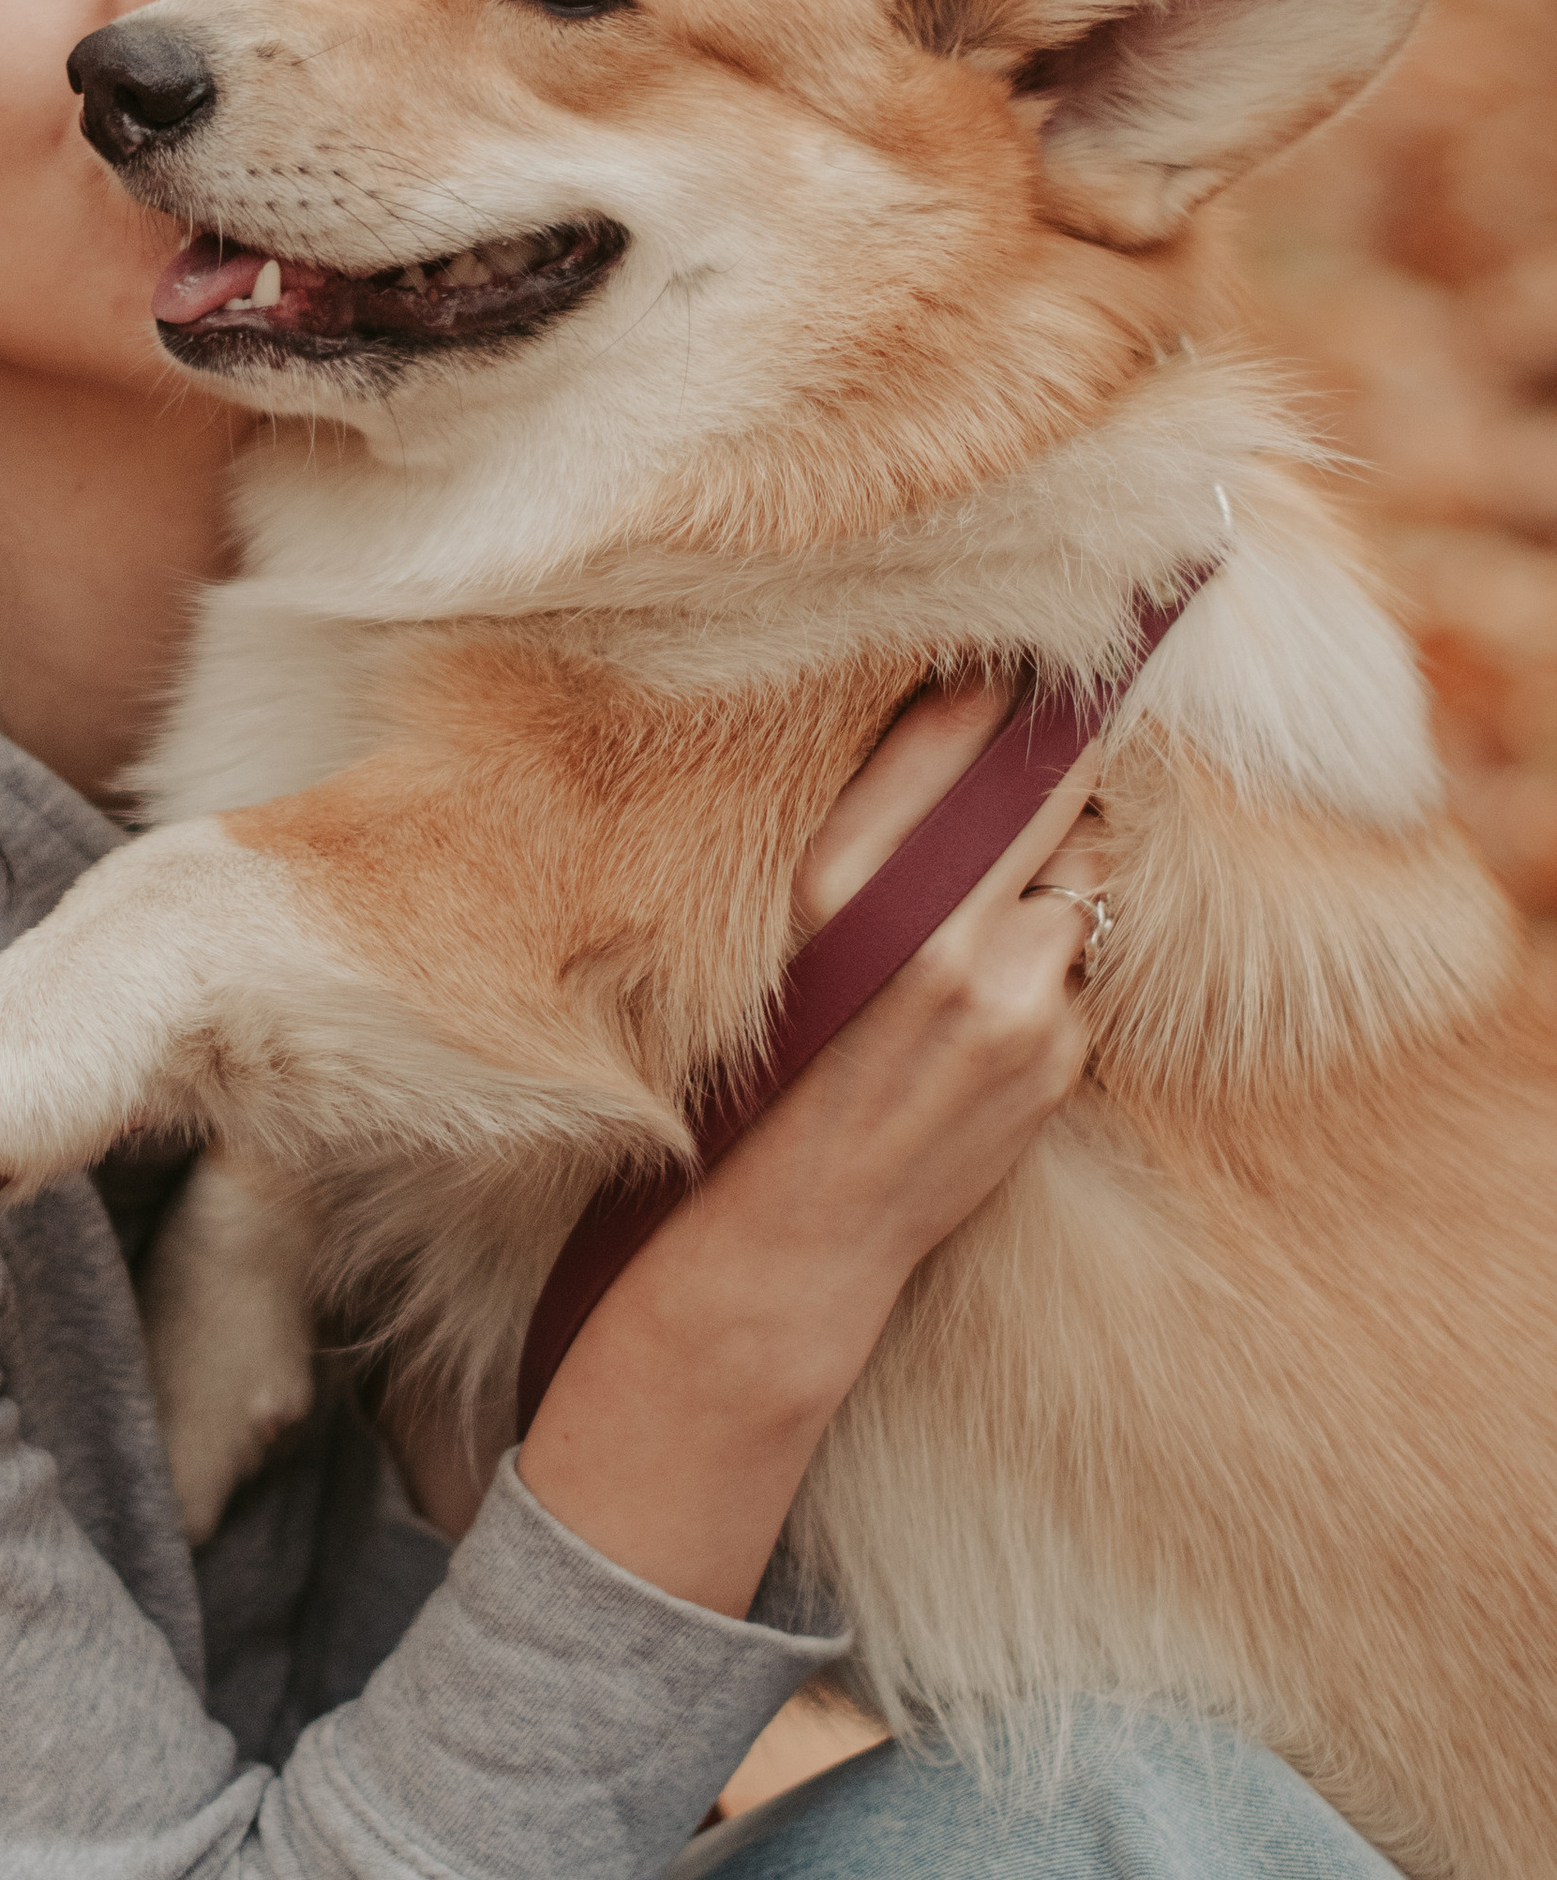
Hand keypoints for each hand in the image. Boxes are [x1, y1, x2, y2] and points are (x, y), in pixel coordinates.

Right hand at [515, 681, 1107, 1617]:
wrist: (803, 1226)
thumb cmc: (787, 1056)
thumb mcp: (800, 923)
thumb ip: (888, 820)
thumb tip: (977, 698)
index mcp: (844, 884)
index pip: (968, 737)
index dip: (1019, 687)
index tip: (1046, 654)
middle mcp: (935, 933)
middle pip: (1062, 793)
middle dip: (1069, 769)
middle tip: (1069, 737)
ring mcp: (1012, 1000)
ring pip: (1092, 879)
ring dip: (1070, 877)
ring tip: (1009, 905)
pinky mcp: (1058, 1056)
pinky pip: (1091, 966)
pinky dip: (1064, 964)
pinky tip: (1005, 997)